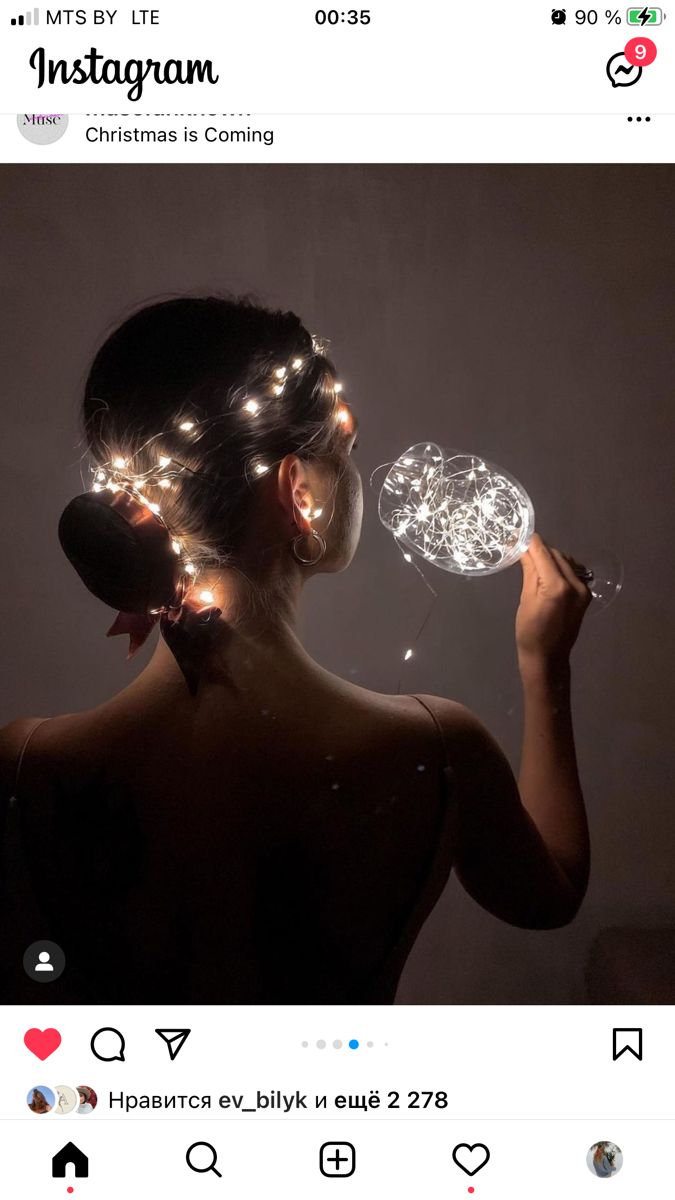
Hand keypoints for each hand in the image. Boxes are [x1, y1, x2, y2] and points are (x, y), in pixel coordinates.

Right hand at [516, 533, 591, 676]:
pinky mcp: (585, 595)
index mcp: (557, 586)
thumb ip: (530, 571)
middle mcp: (575, 584)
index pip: (543, 553)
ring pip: (565, 561)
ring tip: (532, 562)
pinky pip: (572, 572)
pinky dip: (559, 568)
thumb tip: (524, 549)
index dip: (529, 542)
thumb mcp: (526, 599)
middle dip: (539, 550)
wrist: (548, 657)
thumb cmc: (530, 633)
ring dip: (549, 558)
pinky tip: (547, 574)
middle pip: (556, 555)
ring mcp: (584, 589)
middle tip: (521, 550)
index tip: (517, 535)